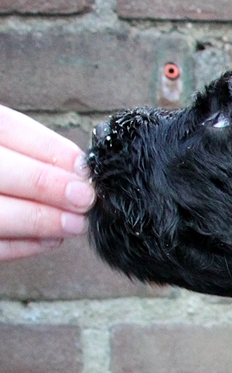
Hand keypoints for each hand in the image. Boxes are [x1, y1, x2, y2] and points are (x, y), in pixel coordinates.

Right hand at [0, 103, 94, 261]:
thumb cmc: (6, 167)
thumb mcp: (7, 146)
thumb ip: (32, 152)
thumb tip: (79, 170)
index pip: (6, 127)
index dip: (47, 148)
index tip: (83, 167)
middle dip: (45, 184)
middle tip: (83, 198)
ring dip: (40, 220)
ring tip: (74, 223)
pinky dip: (23, 245)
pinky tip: (51, 239)